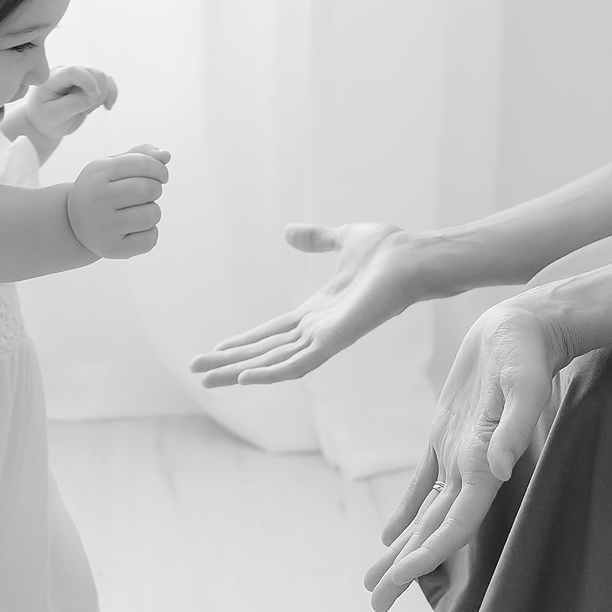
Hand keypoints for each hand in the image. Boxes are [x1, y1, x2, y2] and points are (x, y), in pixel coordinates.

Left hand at [17, 66, 118, 144]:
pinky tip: (107, 107)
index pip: (73, 71)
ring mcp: (79, 77)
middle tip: (86, 112)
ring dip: (102, 96)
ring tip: (88, 111)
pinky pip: (107, 81)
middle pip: (92, 73)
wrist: (45, 123)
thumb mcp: (54, 115)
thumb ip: (72, 104)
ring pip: (102, 77)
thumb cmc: (45, 119)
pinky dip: (111, 94)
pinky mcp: (89, 83)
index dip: (88, 81)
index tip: (94, 97)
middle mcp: (67, 73)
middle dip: (97, 93)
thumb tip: (93, 95)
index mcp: (53, 78)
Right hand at [66, 145, 168, 259]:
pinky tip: (134, 229)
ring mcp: (104, 226)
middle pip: (148, 189)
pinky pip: (150, 239)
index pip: (141, 163)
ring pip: (152, 215)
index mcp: (98, 173)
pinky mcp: (112, 249)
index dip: (159, 168)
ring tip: (138, 211)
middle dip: (156, 190)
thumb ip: (141, 155)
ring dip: (153, 212)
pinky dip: (149, 233)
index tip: (160, 175)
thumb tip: (166, 155)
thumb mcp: (112, 166)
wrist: (72, 223)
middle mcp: (98, 199)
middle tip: (146, 194)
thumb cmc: (101, 189)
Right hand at [189, 220, 414, 386]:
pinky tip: (245, 378)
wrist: (414, 256)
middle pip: (266, 352)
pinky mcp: (336, 340)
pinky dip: (272, 373)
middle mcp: (319, 329)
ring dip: (240, 372)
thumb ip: (316, 240)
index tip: (217, 349)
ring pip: (274, 362)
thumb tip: (288, 232)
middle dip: (231, 363)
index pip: (272, 332)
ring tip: (208, 380)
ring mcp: (327, 338)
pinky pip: (299, 364)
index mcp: (318, 311)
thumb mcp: (342, 239)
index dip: (244, 341)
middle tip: (197, 372)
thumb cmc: (389, 251)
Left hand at [361, 303, 558, 611]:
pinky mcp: (450, 435)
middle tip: (375, 605)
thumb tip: (498, 467)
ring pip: (425, 515)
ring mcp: (460, 454)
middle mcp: (472, 468)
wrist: (530, 326)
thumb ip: (516, 426)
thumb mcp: (526, 383)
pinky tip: (390, 536)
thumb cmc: (530, 353)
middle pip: (434, 532)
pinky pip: (425, 484)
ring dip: (402, 550)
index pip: (454, 523)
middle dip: (405, 569)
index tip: (399, 583)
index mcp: (485, 463)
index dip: (427, 554)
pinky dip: (408, 512)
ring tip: (374, 582)